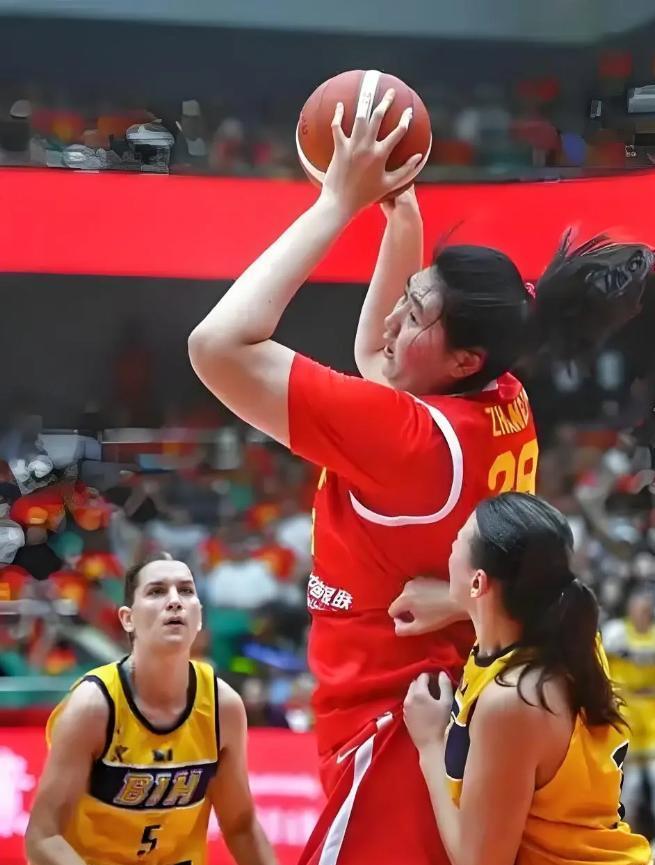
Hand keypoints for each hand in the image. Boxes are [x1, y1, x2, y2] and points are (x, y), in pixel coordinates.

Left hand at [319, 89, 422, 218]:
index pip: (398, 132)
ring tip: (368, 91)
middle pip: (378, 117)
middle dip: (386, 102)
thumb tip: (419, 157)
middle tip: (390, 92)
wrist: (340, 203)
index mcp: (381, 155)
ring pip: (359, 118)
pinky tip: (340, 106)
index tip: (408, 112)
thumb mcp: (389, 185)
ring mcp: (352, 146)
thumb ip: (406, 170)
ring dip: (365, 102)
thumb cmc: (366, 196)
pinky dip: (338, 115)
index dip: (405, 120)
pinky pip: (337, 127)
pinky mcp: (338, 148)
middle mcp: (367, 147)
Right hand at [388, 576, 467, 635]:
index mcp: (404, 599)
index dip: (400, 620)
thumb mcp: (420, 628)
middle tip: (422, 616)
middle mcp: (407, 587)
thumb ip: (402, 629)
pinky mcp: (425, 577)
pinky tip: (432, 600)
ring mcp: (416, 580)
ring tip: (428, 607)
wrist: (459, 599)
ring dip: (413, 602)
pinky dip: (420, 595)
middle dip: (407, 610)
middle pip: (399, 602)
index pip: (392, 611)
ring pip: (408, 595)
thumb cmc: (439, 615)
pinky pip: (416, 589)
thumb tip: (396, 624)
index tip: (414, 621)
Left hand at [404, 671, 452, 749]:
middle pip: (415, 683)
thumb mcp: (447, 702)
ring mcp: (405, 708)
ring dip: (419, 692)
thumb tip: (442, 674)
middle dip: (424, 683)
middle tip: (435, 689)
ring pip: (410, 693)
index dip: (432, 676)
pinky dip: (415, 701)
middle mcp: (408, 698)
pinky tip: (424, 709)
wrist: (432, 746)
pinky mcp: (405, 717)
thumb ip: (445, 685)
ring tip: (430, 699)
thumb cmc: (443, 724)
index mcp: (418, 693)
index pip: (423, 676)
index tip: (439, 682)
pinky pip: (409, 703)